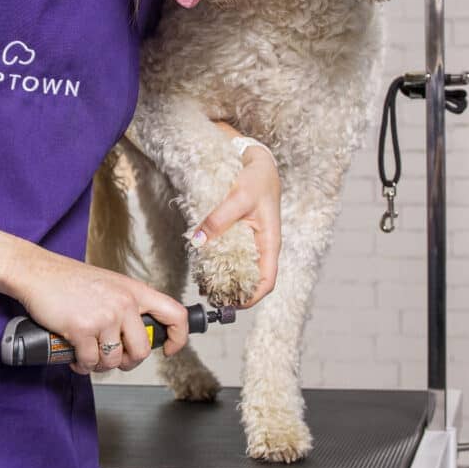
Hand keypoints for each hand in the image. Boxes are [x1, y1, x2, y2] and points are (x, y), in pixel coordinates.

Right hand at [9, 250, 189, 374]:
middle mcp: (124, 303)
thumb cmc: (68, 280)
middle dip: (128, 362)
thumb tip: (136, 335)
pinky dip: (81, 365)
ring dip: (100, 365)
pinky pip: (90, 362)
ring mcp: (104, 316)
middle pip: (142, 350)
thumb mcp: (108, 284)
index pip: (174, 314)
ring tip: (89, 355)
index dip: (178, 337)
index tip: (168, 348)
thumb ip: (126, 305)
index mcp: (134, 291)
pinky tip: (75, 356)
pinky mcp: (82, 329)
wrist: (36, 272)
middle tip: (115, 359)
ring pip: (114, 360)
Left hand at [185, 122, 281, 307]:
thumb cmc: (256, 179)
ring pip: (241, 268)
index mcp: (269, 242)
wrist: (258, 161)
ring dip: (225, 278)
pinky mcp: (241, 234)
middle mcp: (262, 246)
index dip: (251, 298)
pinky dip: (219, 261)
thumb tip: (199, 241)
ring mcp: (252, 241)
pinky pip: (232, 253)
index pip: (267, 281)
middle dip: (233, 292)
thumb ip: (219, 219)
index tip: (232, 305)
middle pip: (251, 279)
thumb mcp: (238, 197)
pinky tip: (203, 263)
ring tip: (204, 285)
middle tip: (210, 296)